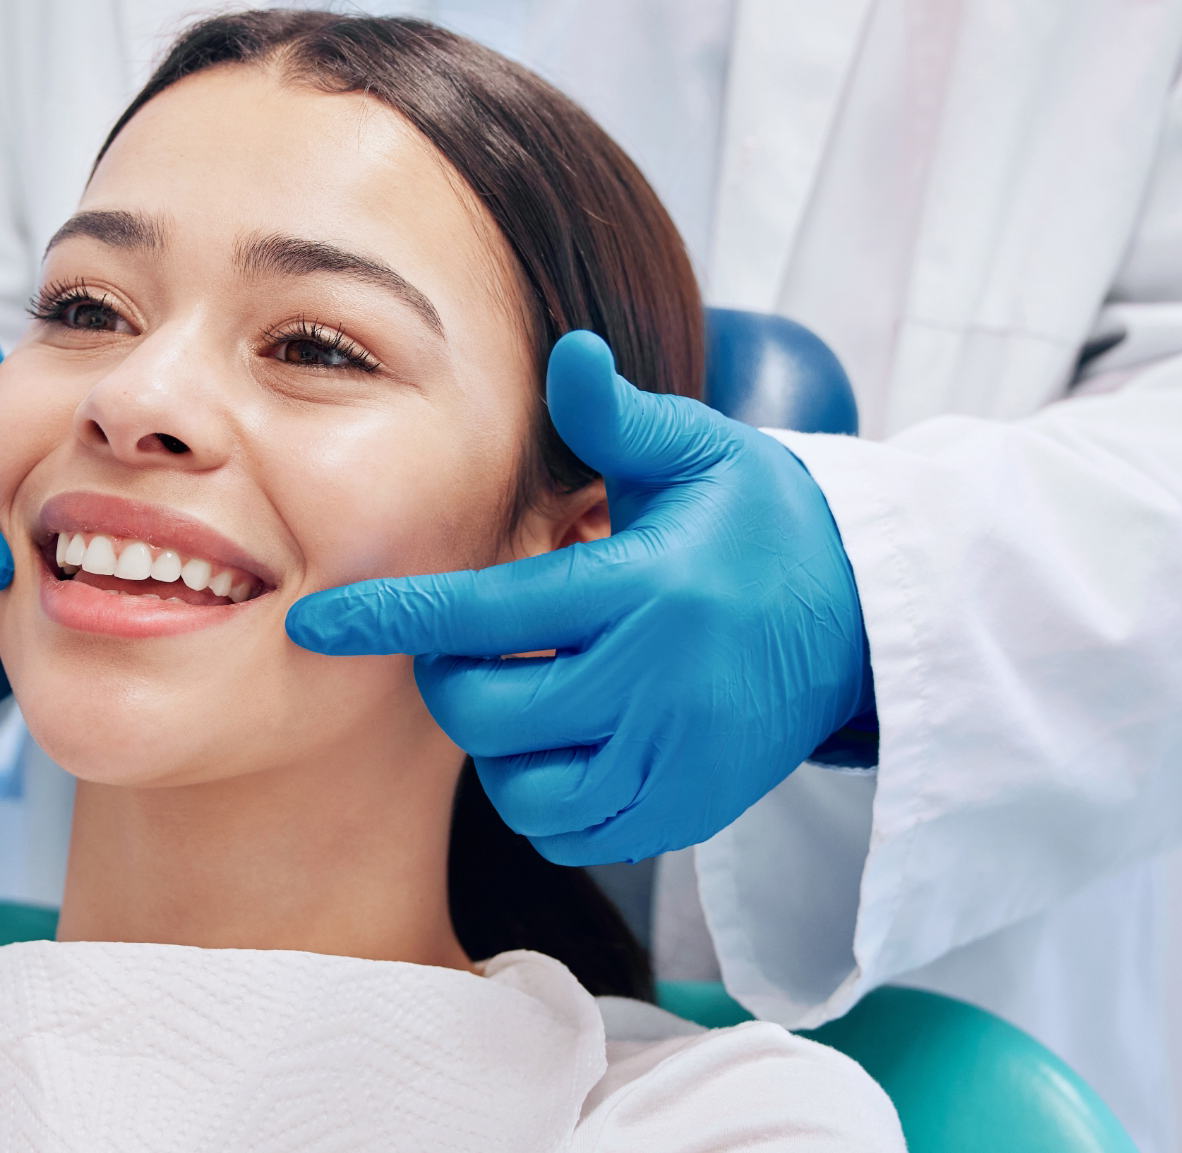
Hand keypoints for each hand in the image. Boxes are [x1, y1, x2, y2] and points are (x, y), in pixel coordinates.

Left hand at [285, 331, 873, 864]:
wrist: (865, 619)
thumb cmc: (761, 522)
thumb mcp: (701, 453)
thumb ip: (617, 417)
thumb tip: (567, 351)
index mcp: (644, 589)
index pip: (486, 614)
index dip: (390, 621)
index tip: (315, 623)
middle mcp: (656, 685)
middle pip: (487, 711)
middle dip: (450, 678)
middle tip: (472, 644)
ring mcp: (674, 760)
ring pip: (522, 786)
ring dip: (498, 743)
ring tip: (527, 689)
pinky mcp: (688, 810)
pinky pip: (573, 830)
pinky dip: (544, 796)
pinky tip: (563, 741)